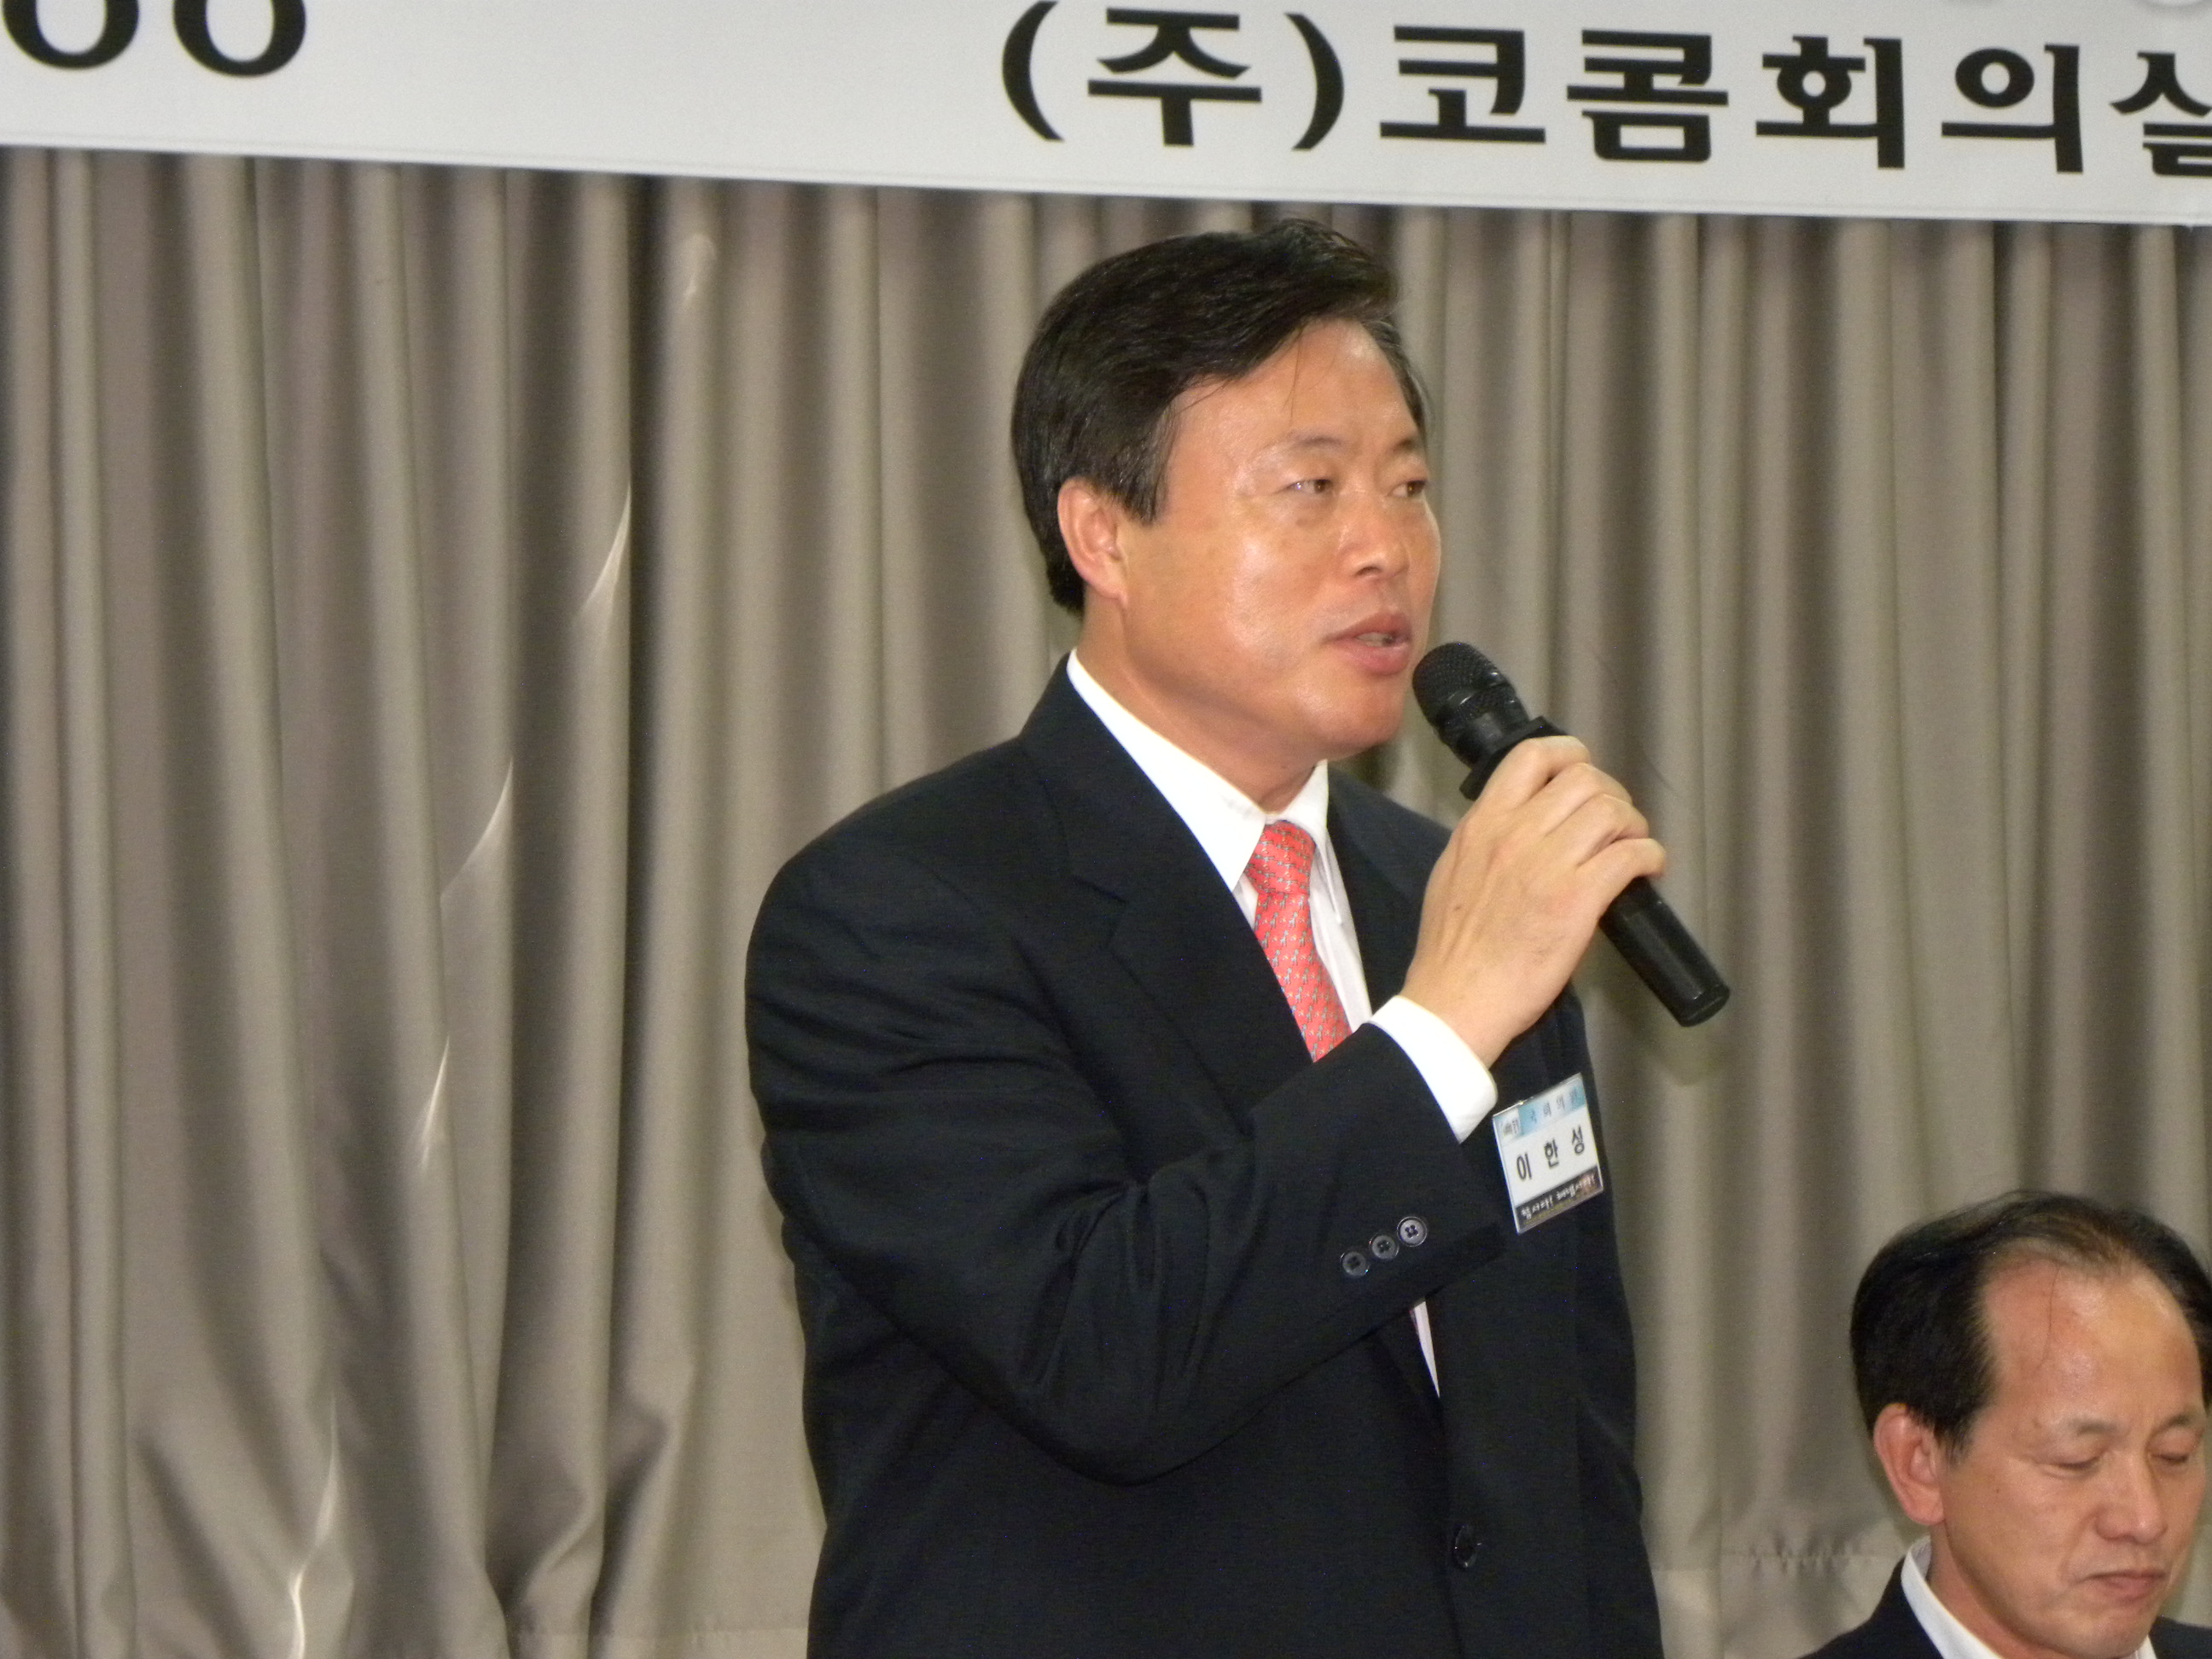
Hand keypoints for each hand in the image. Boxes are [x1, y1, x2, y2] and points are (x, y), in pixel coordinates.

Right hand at [1399, 735, 1665, 1064]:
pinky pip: (1630, 855)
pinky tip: (1647, 870)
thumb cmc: (1453, 950)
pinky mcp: (1577, 900)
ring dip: (1634, 825)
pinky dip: (1649, 856)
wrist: (1456, 1000)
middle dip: (1611, 794)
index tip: (1583, 776)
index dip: (1570, 756)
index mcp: (1482, 825)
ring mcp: (1547, 865)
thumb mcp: (1452, 873)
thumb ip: (1485, 841)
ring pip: (1611, 811)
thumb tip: (1520, 825)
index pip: (1532, 757)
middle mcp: (1515, 834)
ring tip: (1633, 846)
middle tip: (1616, 822)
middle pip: (1584, 779)